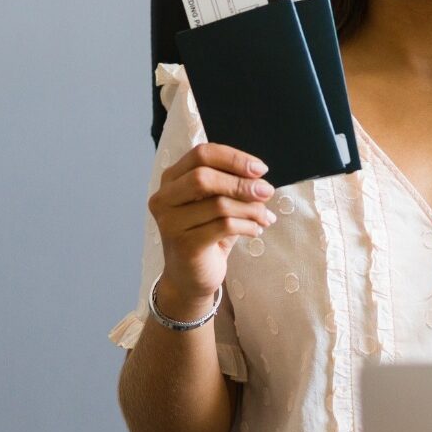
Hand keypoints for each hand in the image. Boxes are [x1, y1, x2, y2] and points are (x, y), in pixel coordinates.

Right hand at [148, 143, 275, 315]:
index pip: (201, 154)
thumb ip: (232, 186)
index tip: (260, 169)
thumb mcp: (217, 203)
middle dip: (241, 183)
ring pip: (218, 204)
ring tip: (264, 217)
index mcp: (171, 179)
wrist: (190, 277)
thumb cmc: (206, 234)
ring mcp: (170, 223)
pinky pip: (224, 227)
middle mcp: (164, 198)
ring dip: (250, 209)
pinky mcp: (184, 245)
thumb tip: (260, 179)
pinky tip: (256, 231)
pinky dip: (247, 226)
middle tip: (267, 191)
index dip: (233, 158)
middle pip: (204, 177)